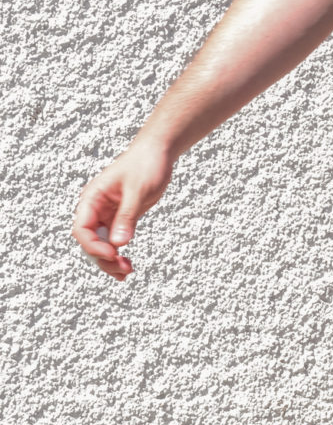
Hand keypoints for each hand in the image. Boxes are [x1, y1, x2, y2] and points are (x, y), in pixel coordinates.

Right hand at [72, 143, 173, 279]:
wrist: (158, 151)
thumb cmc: (146, 163)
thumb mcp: (138, 189)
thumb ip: (127, 215)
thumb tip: (118, 243)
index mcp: (91, 198)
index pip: (82, 229)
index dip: (93, 246)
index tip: (112, 253)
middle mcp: (94, 209)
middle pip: (89, 242)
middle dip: (103, 258)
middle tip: (123, 269)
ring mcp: (106, 215)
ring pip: (100, 245)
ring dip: (110, 261)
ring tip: (126, 273)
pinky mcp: (119, 219)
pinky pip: (113, 241)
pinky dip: (118, 254)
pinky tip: (126, 267)